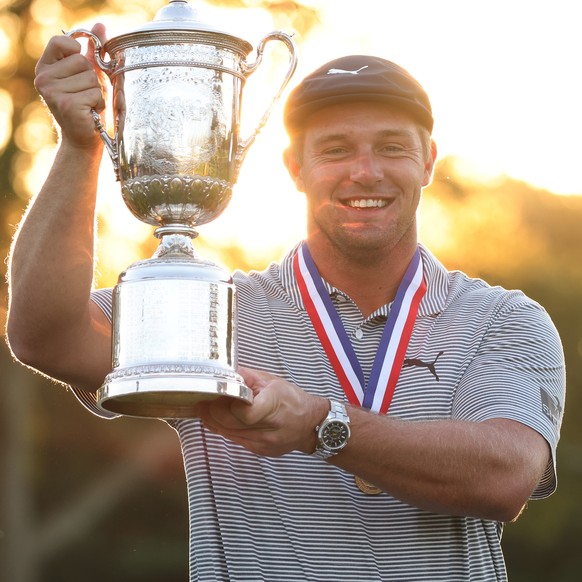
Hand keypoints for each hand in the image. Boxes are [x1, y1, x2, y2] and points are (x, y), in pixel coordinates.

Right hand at [34, 23, 107, 148]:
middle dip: (92, 78)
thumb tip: (100, 25)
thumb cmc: (87, 105)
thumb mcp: (88, 74)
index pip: (60, 41)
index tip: (81, 66)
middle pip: (82, 61)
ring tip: (88, 104)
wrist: (84, 137)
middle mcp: (44, 78)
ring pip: (90, 78)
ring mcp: (53, 91)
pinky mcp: (66, 104)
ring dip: (96, 92)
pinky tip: (89, 112)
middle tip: (86, 94)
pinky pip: (94, 93)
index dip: (76, 50)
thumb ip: (93, 51)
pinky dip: (98, 103)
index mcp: (46, 67)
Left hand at [195, 367, 328, 456]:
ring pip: (230, 434)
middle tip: (201, 402)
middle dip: (212, 413)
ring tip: (205, 410)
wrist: (310, 424)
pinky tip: (218, 421)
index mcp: (274, 406)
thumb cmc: (292, 399)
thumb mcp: (272, 380)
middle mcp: (270, 429)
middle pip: (232, 425)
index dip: (227, 406)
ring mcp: (264, 443)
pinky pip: (235, 440)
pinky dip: (225, 430)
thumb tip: (225, 371)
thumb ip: (246, 376)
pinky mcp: (260, 451)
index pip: (245, 413)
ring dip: (214, 422)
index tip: (217, 395)